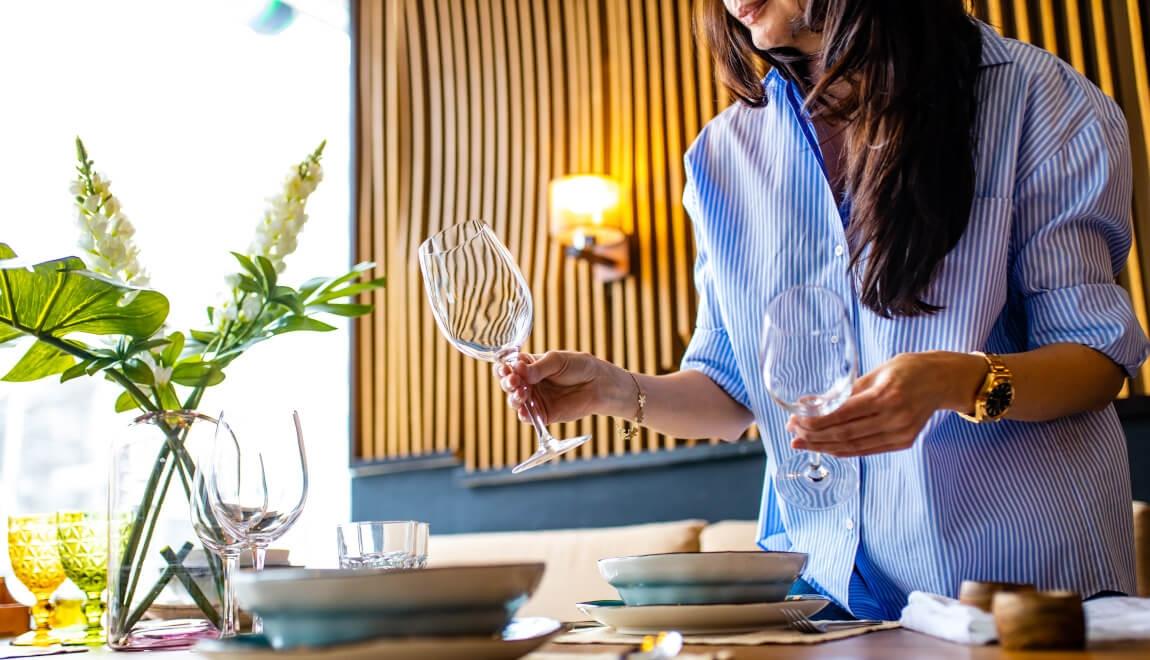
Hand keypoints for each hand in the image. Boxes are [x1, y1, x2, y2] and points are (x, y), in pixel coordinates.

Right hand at [495, 351, 625, 424]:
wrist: (599, 384)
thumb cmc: (579, 367)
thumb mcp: (557, 361)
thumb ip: (538, 367)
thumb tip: (518, 371)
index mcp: (530, 366)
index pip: (510, 367)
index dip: (504, 368)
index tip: (506, 369)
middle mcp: (530, 383)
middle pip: (509, 384)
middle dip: (507, 383)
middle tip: (513, 381)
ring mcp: (536, 399)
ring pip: (516, 401)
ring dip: (514, 398)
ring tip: (521, 393)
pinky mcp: (544, 414)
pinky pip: (529, 417)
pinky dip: (523, 415)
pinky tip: (523, 411)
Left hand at [787, 351, 984, 457]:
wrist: (942, 380)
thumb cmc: (907, 369)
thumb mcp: (875, 372)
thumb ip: (844, 391)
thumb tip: (808, 403)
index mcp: (885, 396)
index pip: (841, 415)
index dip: (814, 422)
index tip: (794, 422)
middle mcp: (894, 418)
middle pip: (844, 434)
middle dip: (814, 437)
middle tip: (792, 434)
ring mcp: (900, 433)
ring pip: (853, 446)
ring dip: (824, 447)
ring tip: (803, 444)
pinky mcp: (903, 443)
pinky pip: (867, 450)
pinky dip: (843, 450)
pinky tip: (826, 447)